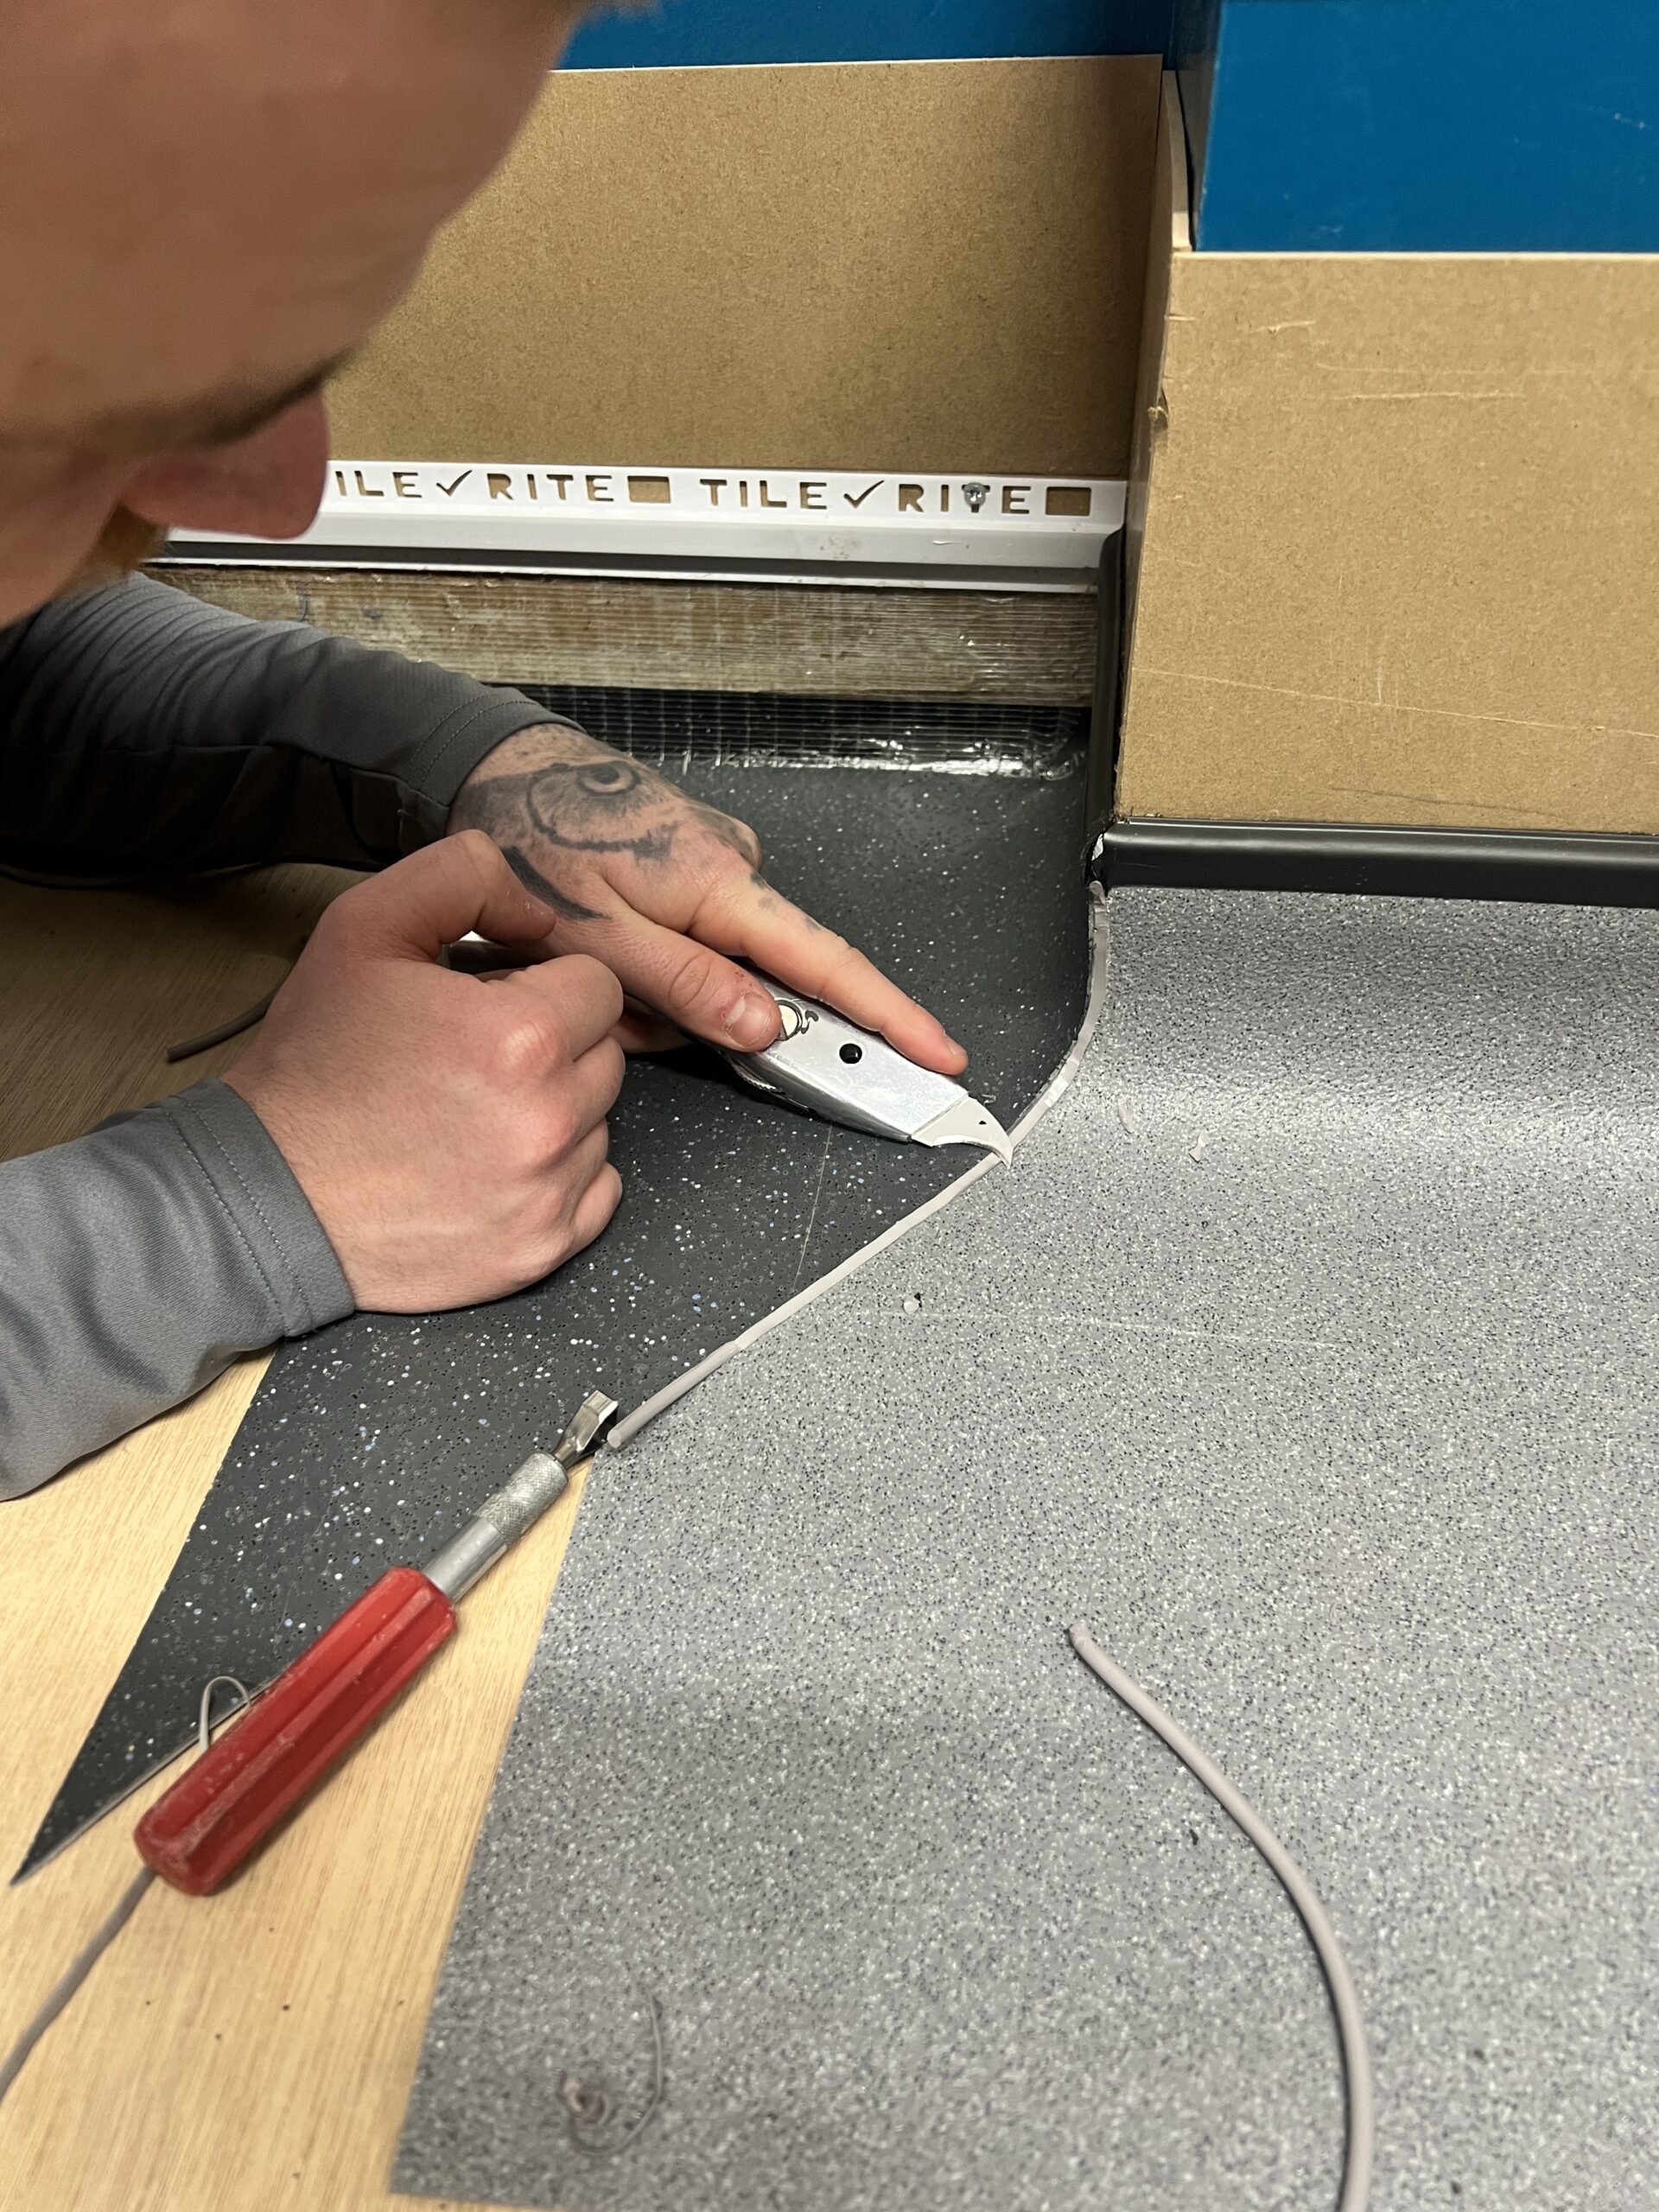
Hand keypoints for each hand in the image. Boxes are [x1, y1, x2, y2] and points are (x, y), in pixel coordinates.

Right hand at [226, 833, 623, 1310]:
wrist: (268, 1190)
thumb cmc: (316, 1064)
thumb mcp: (364, 927)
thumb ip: (462, 878)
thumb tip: (539, 909)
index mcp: (522, 1036)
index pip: (597, 985)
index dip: (543, 986)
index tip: (491, 1006)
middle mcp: (551, 1120)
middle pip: (606, 1054)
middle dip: (555, 1047)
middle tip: (474, 1060)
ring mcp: (550, 1192)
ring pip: (601, 1122)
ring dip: (557, 1111)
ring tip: (474, 1113)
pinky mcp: (542, 1248)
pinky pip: (597, 1191)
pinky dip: (560, 1177)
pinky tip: (493, 1163)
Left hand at [448, 725, 968, 1072]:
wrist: (495, 765)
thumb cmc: (535, 835)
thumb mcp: (600, 934)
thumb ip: (686, 986)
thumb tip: (764, 1028)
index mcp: (719, 883)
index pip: (827, 966)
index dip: (889, 1017)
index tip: (940, 1054)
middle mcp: (729, 868)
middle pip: (759, 981)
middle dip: (699, 1020)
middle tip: (623, 1016)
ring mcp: (709, 867)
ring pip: (712, 972)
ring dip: (660, 997)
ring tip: (592, 971)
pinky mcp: (683, 871)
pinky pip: (688, 945)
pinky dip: (649, 968)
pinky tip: (601, 953)